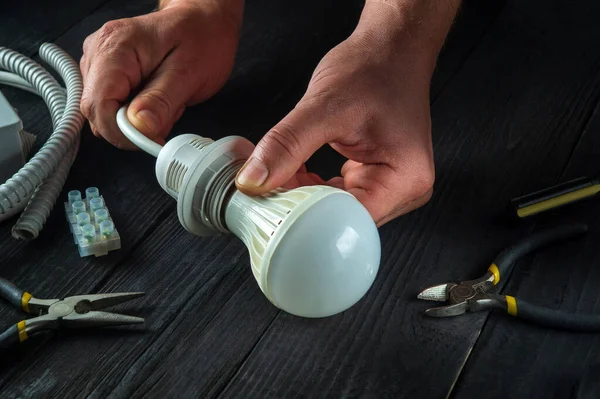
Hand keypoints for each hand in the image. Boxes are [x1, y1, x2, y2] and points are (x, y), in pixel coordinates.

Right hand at [80, 0, 243, 148]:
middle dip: (131, 126)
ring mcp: (99, 61)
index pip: (97, 105)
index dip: (121, 132)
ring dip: (136, 119)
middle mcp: (99, 52)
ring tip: (164, 98)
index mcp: (115, 47)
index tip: (150, 139)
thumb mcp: (189, 73)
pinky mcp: (107, 72)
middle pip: (96, 111)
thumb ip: (162, 102)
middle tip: (165, 113)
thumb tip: (139, 127)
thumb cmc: (200, 38)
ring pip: (105, 112)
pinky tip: (154, 97)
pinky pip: (114, 105)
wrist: (203, 20)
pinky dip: (136, 111)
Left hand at [234, 31, 435, 225]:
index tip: (269, 206)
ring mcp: (390, 186)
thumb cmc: (374, 69)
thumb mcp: (325, 106)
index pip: (346, 220)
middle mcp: (403, 190)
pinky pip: (336, 197)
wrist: (391, 48)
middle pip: (341, 221)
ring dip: (302, 197)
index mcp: (404, 180)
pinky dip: (310, 188)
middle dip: (300, 208)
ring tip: (277, 176)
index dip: (304, 217)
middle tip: (265, 191)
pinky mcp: (373, 178)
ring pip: (334, 211)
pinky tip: (293, 171)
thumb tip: (253, 181)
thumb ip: (286, 144)